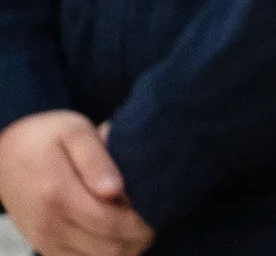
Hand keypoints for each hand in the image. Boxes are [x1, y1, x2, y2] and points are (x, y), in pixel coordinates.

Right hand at [0, 110, 154, 255]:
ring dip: (126, 246)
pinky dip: (106, 251)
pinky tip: (117, 229)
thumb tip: (115, 190)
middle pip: (111, 248)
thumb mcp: (75, 132)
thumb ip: (97, 160)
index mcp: (58, 194)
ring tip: (137, 220)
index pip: (114, 224)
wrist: (5, 152)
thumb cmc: (46, 136)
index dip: (144, 221)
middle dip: (141, 236)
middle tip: (156, 213)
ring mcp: (45, 240)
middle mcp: (49, 224)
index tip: (161, 205)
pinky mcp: (44, 246)